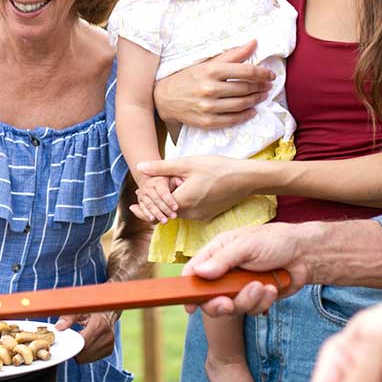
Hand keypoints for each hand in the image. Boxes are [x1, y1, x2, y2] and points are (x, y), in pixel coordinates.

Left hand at [54, 310, 118, 362]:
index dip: (71, 344)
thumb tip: (58, 327)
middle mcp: (107, 336)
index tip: (65, 341)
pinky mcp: (108, 351)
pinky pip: (91, 358)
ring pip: (86, 358)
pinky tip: (85, 343)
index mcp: (100, 324)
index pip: (83, 343)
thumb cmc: (92, 310)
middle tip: (72, 338)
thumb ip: (68, 317)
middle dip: (74, 348)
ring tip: (80, 339)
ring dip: (79, 352)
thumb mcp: (80, 309)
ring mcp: (109, 345)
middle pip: (83, 353)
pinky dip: (85, 354)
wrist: (108, 312)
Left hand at [133, 155, 248, 221]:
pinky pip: (189, 212)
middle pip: (165, 212)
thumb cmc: (217, 168)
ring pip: (177, 212)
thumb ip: (161, 167)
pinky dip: (182, 204)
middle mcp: (190, 214)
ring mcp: (200, 217)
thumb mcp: (187, 164)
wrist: (245, 178)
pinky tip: (186, 189)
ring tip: (169, 187)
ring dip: (170, 203)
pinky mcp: (207, 215)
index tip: (136, 199)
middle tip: (147, 193)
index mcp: (182, 202)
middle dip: (156, 203)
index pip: (155, 208)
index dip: (146, 203)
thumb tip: (140, 167)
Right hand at [134, 175, 178, 223]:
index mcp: (157, 182)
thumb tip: (180, 183)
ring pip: (149, 206)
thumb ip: (177, 180)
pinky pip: (143, 209)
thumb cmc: (167, 180)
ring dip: (157, 214)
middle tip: (174, 217)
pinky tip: (153, 220)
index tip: (177, 208)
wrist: (151, 180)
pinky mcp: (140, 201)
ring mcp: (142, 194)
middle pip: (156, 200)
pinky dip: (147, 215)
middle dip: (165, 209)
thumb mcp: (172, 178)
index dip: (169, 200)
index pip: (163, 193)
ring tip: (165, 221)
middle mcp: (148, 187)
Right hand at [152, 41, 273, 130]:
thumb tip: (254, 42)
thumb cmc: (188, 77)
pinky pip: (232, 120)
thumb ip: (232, 54)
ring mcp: (208, 107)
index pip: (245, 71)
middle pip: (245, 88)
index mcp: (211, 70)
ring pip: (241, 104)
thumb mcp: (207, 62)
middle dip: (261, 86)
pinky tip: (252, 111)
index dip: (262, 73)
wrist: (164, 98)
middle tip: (268, 86)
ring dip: (256, 100)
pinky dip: (246, 115)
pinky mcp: (207, 121)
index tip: (270, 75)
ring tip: (262, 96)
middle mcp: (210, 89)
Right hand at [182, 223, 315, 315]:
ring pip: (233, 306)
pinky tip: (272, 288)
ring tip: (262, 286)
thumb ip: (223, 260)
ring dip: (248, 300)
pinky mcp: (255, 298)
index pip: (194, 271)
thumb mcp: (247, 245)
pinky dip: (263, 302)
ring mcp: (239, 287)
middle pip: (210, 297)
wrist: (305, 254)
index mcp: (218, 253)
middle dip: (220, 304)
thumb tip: (199, 272)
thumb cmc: (275, 241)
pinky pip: (252, 309)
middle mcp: (225, 272)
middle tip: (228, 304)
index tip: (190, 305)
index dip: (188, 289)